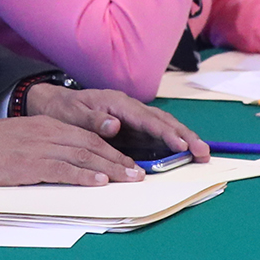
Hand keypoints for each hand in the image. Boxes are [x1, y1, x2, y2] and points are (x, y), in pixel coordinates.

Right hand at [0, 115, 143, 187]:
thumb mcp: (19, 139)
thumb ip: (42, 146)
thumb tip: (63, 164)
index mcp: (45, 126)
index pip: (86, 137)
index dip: (110, 150)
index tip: (127, 163)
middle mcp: (47, 133)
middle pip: (91, 145)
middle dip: (118, 159)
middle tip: (139, 173)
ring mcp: (38, 148)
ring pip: (83, 157)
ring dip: (110, 169)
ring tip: (130, 179)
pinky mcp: (28, 164)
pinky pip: (62, 170)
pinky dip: (84, 176)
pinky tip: (100, 183)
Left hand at [24, 83, 206, 162]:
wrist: (55, 106)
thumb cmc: (64, 110)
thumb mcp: (73, 114)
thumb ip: (93, 120)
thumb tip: (115, 125)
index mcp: (118, 104)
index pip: (147, 119)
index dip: (165, 133)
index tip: (182, 146)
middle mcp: (131, 109)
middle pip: (163, 121)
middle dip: (185, 136)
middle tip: (203, 152)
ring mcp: (133, 119)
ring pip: (164, 128)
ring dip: (184, 140)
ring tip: (202, 155)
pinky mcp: (133, 130)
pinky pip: (156, 137)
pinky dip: (172, 145)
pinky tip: (185, 155)